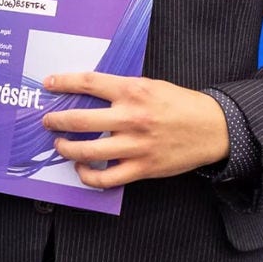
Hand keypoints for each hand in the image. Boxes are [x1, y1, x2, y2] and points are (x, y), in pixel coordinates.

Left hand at [39, 72, 229, 188]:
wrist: (213, 128)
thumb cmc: (181, 105)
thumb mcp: (152, 85)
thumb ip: (123, 89)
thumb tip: (89, 92)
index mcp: (133, 91)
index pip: (89, 83)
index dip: (64, 83)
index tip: (50, 84)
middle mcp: (131, 118)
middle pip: (79, 120)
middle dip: (56, 121)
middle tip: (49, 121)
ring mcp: (136, 145)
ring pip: (88, 151)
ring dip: (66, 149)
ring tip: (60, 145)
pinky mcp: (142, 168)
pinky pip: (106, 178)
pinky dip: (87, 175)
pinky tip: (82, 169)